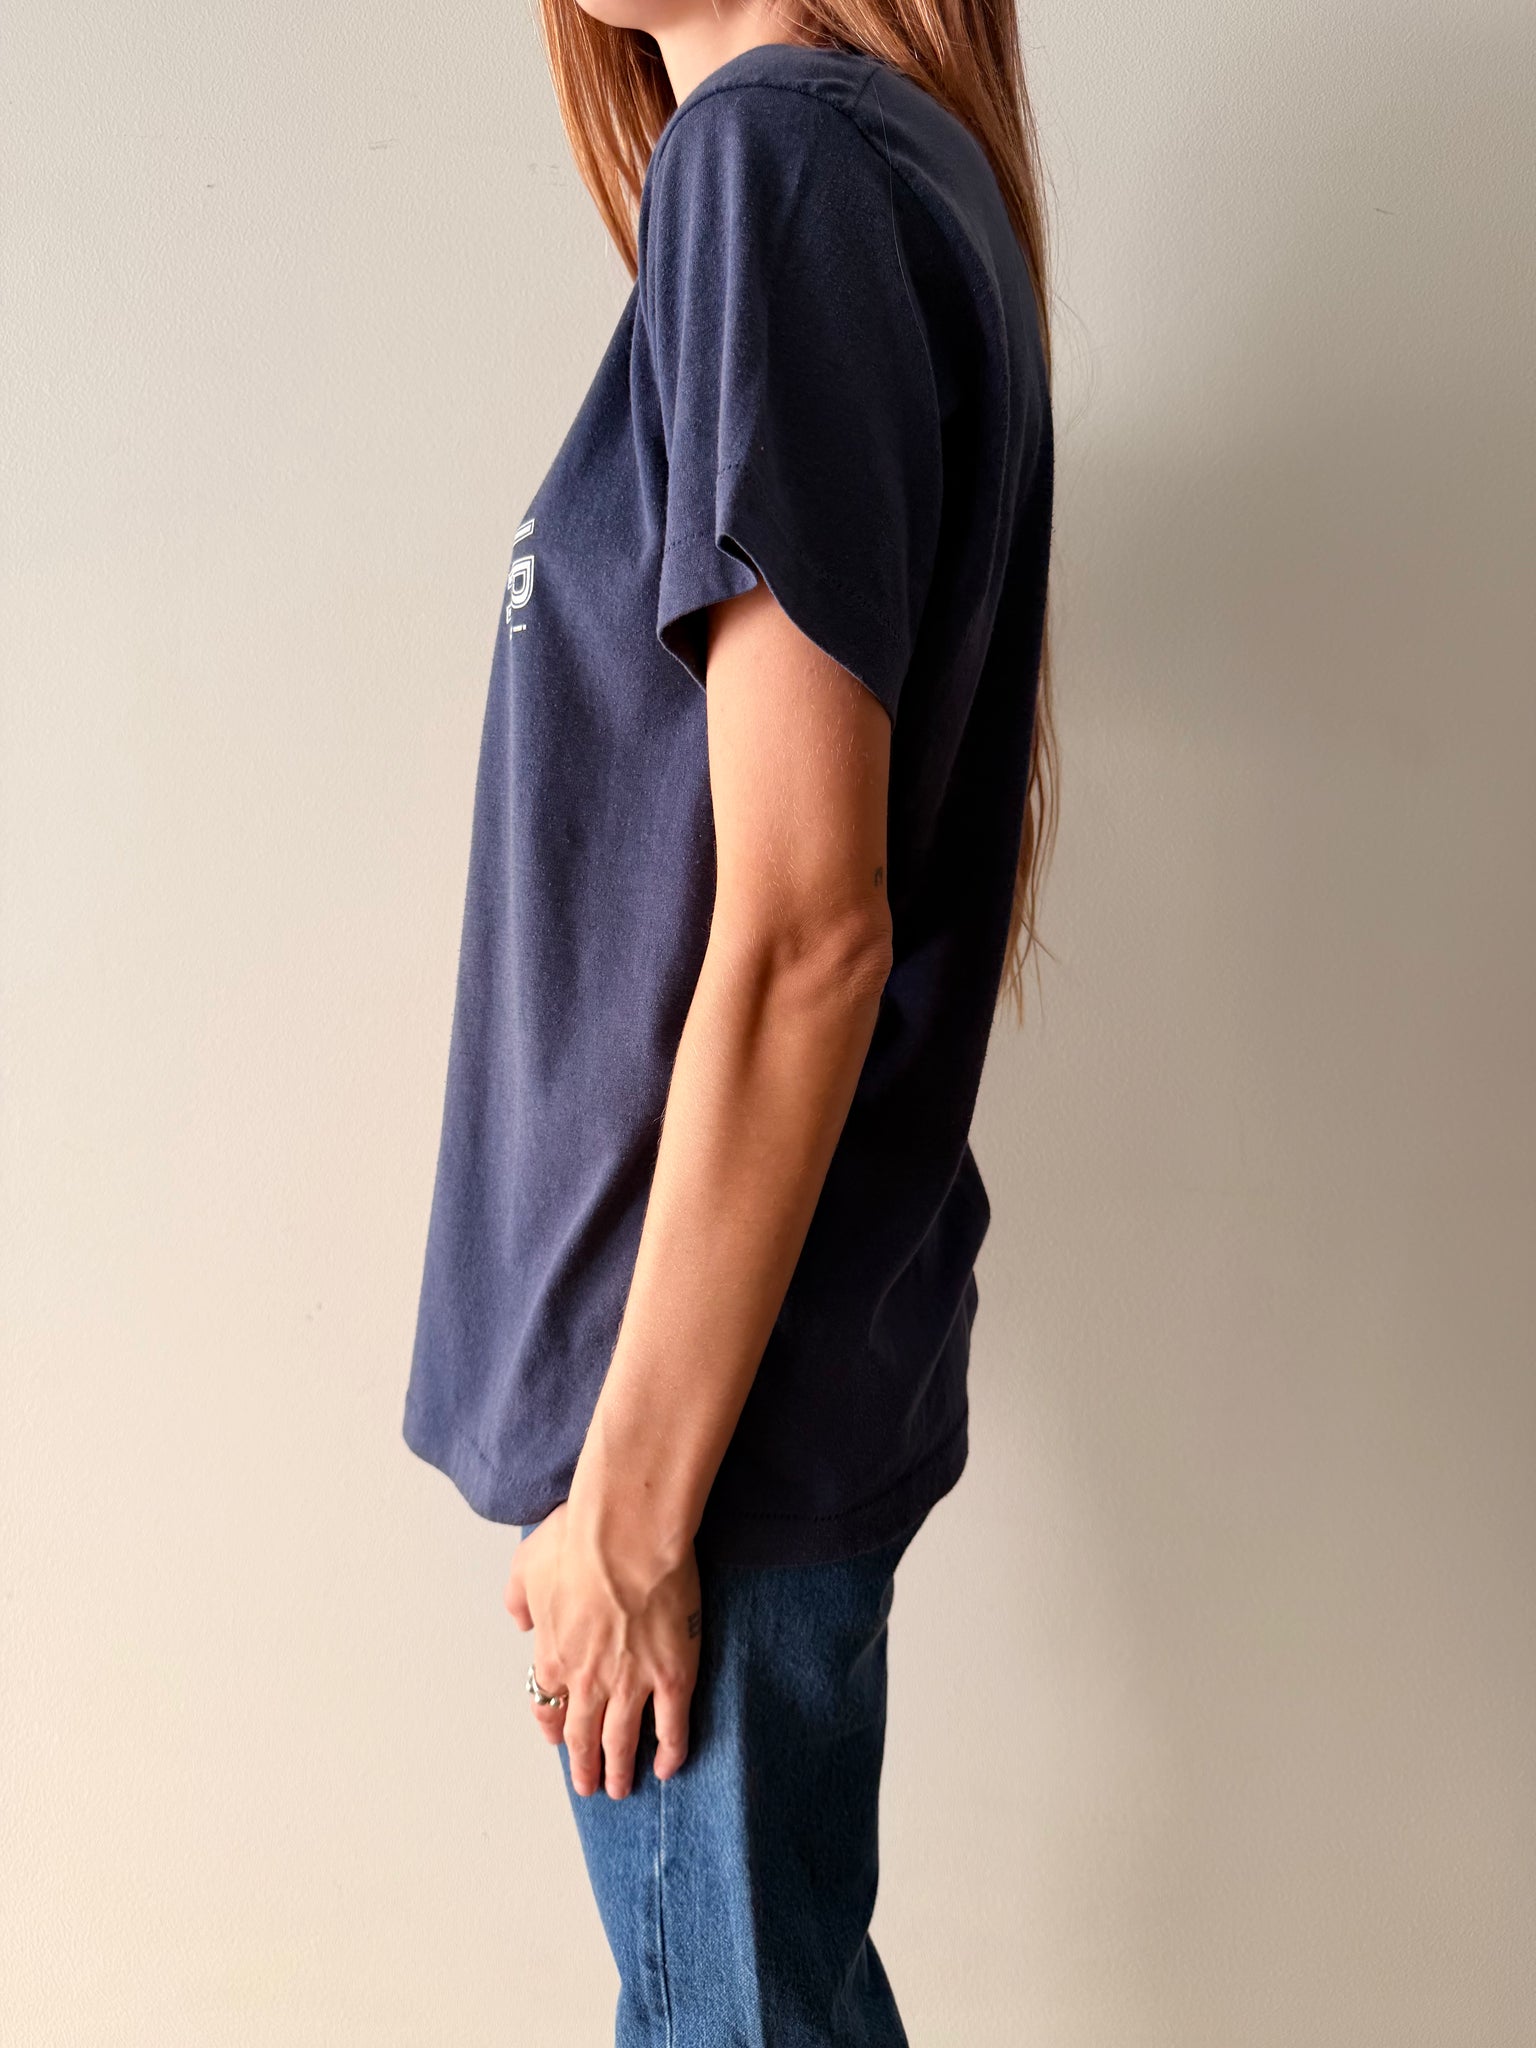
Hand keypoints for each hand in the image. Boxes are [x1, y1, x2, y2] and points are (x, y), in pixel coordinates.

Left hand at [504, 1500, 701, 1798]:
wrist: (626, 1535)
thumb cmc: (577, 1541)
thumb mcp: (526, 1566)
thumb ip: (518, 1600)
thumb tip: (520, 1621)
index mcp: (553, 1655)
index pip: (548, 1707)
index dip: (554, 1728)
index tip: (559, 1739)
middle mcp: (587, 1680)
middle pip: (582, 1737)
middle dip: (584, 1767)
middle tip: (589, 1786)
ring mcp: (631, 1683)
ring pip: (622, 1741)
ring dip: (620, 1770)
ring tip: (622, 1789)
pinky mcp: (672, 1677)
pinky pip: (672, 1727)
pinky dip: (670, 1752)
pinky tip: (667, 1767)